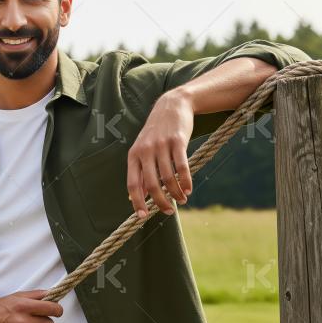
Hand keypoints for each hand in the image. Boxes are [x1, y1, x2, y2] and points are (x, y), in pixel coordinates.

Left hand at [127, 88, 194, 216]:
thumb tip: (138, 197)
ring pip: (168, 178)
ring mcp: (161, 145)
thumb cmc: (156, 133)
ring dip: (176, 193)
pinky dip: (186, 181)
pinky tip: (188, 189)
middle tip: (168, 211)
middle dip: (160, 202)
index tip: (142, 216)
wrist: (171, 106)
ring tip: (182, 200)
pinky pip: (182, 167)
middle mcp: (145, 151)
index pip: (133, 184)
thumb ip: (141, 172)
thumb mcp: (143, 150)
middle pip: (152, 184)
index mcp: (134, 155)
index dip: (137, 202)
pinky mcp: (177, 141)